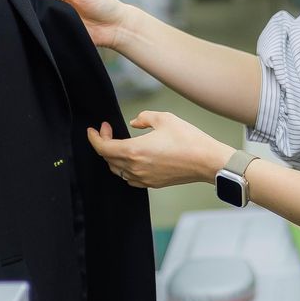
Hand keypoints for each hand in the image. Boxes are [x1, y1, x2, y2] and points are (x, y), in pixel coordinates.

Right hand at [36, 0, 126, 50]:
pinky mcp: (61, 34)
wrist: (116, 28)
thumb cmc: (104, 4)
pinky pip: (49, 34)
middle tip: (38, 5)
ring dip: (41, 18)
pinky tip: (47, 28)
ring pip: (41, 19)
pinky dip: (46, 32)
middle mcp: (57, 5)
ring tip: (44, 16)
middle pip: (38, 4)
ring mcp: (58, 20)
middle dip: (36, 5)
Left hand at [88, 113, 232, 188]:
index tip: (93, 129)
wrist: (207, 161)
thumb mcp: (165, 118)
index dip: (94, 138)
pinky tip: (132, 158)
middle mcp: (136, 167)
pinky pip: (130, 178)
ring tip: (120, 143)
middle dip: (104, 143)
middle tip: (109, 130)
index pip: (103, 148)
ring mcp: (144, 178)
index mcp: (134, 151)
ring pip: (117, 170)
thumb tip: (135, 122)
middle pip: (108, 159)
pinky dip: (125, 168)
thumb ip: (144, 117)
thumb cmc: (188, 140)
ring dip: (113, 156)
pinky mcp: (152, 183)